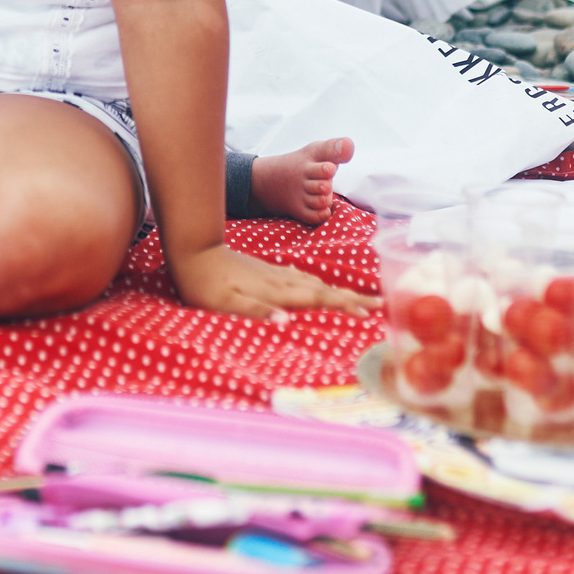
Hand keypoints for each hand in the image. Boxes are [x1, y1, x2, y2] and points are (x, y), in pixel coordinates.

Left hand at [169, 242, 376, 322]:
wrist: (193, 251)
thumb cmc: (205, 284)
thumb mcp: (225, 304)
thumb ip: (256, 310)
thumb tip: (285, 321)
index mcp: (275, 290)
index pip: (318, 299)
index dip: (344, 306)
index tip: (369, 313)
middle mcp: (281, 280)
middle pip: (325, 289)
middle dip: (353, 298)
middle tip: (381, 305)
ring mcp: (275, 273)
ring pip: (315, 283)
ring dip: (339, 291)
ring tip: (359, 300)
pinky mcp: (267, 271)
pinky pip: (302, 280)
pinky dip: (318, 285)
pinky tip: (319, 287)